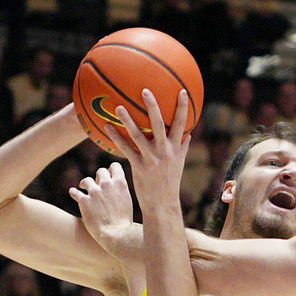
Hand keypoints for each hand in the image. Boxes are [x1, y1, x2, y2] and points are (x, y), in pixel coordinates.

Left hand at [69, 161, 134, 251]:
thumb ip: (121, 191)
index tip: (109, 174)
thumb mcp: (127, 201)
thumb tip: (116, 187)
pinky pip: (75, 192)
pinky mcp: (84, 201)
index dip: (111, 170)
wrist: (116, 234)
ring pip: (86, 180)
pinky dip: (74, 192)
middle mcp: (107, 184)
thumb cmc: (124, 222)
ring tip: (83, 186)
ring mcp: (94, 192)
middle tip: (97, 183)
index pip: (115, 166)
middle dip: (99, 177)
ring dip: (85, 183)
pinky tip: (72, 192)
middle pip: (100, 171)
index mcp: (120, 183)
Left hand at [105, 89, 190, 215]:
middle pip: (159, 124)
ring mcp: (151, 158)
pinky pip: (125, 148)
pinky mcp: (138, 166)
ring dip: (128, 119)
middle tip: (145, 90)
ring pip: (138, 135)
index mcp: (176, 149)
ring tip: (119, 106)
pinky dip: (116, 137)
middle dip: (152, 106)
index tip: (183, 91)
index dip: (183, 107)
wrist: (162, 205)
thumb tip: (188, 135)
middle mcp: (164, 152)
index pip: (181, 124)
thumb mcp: (179, 165)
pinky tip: (106, 127)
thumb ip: (183, 149)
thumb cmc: (170, 184)